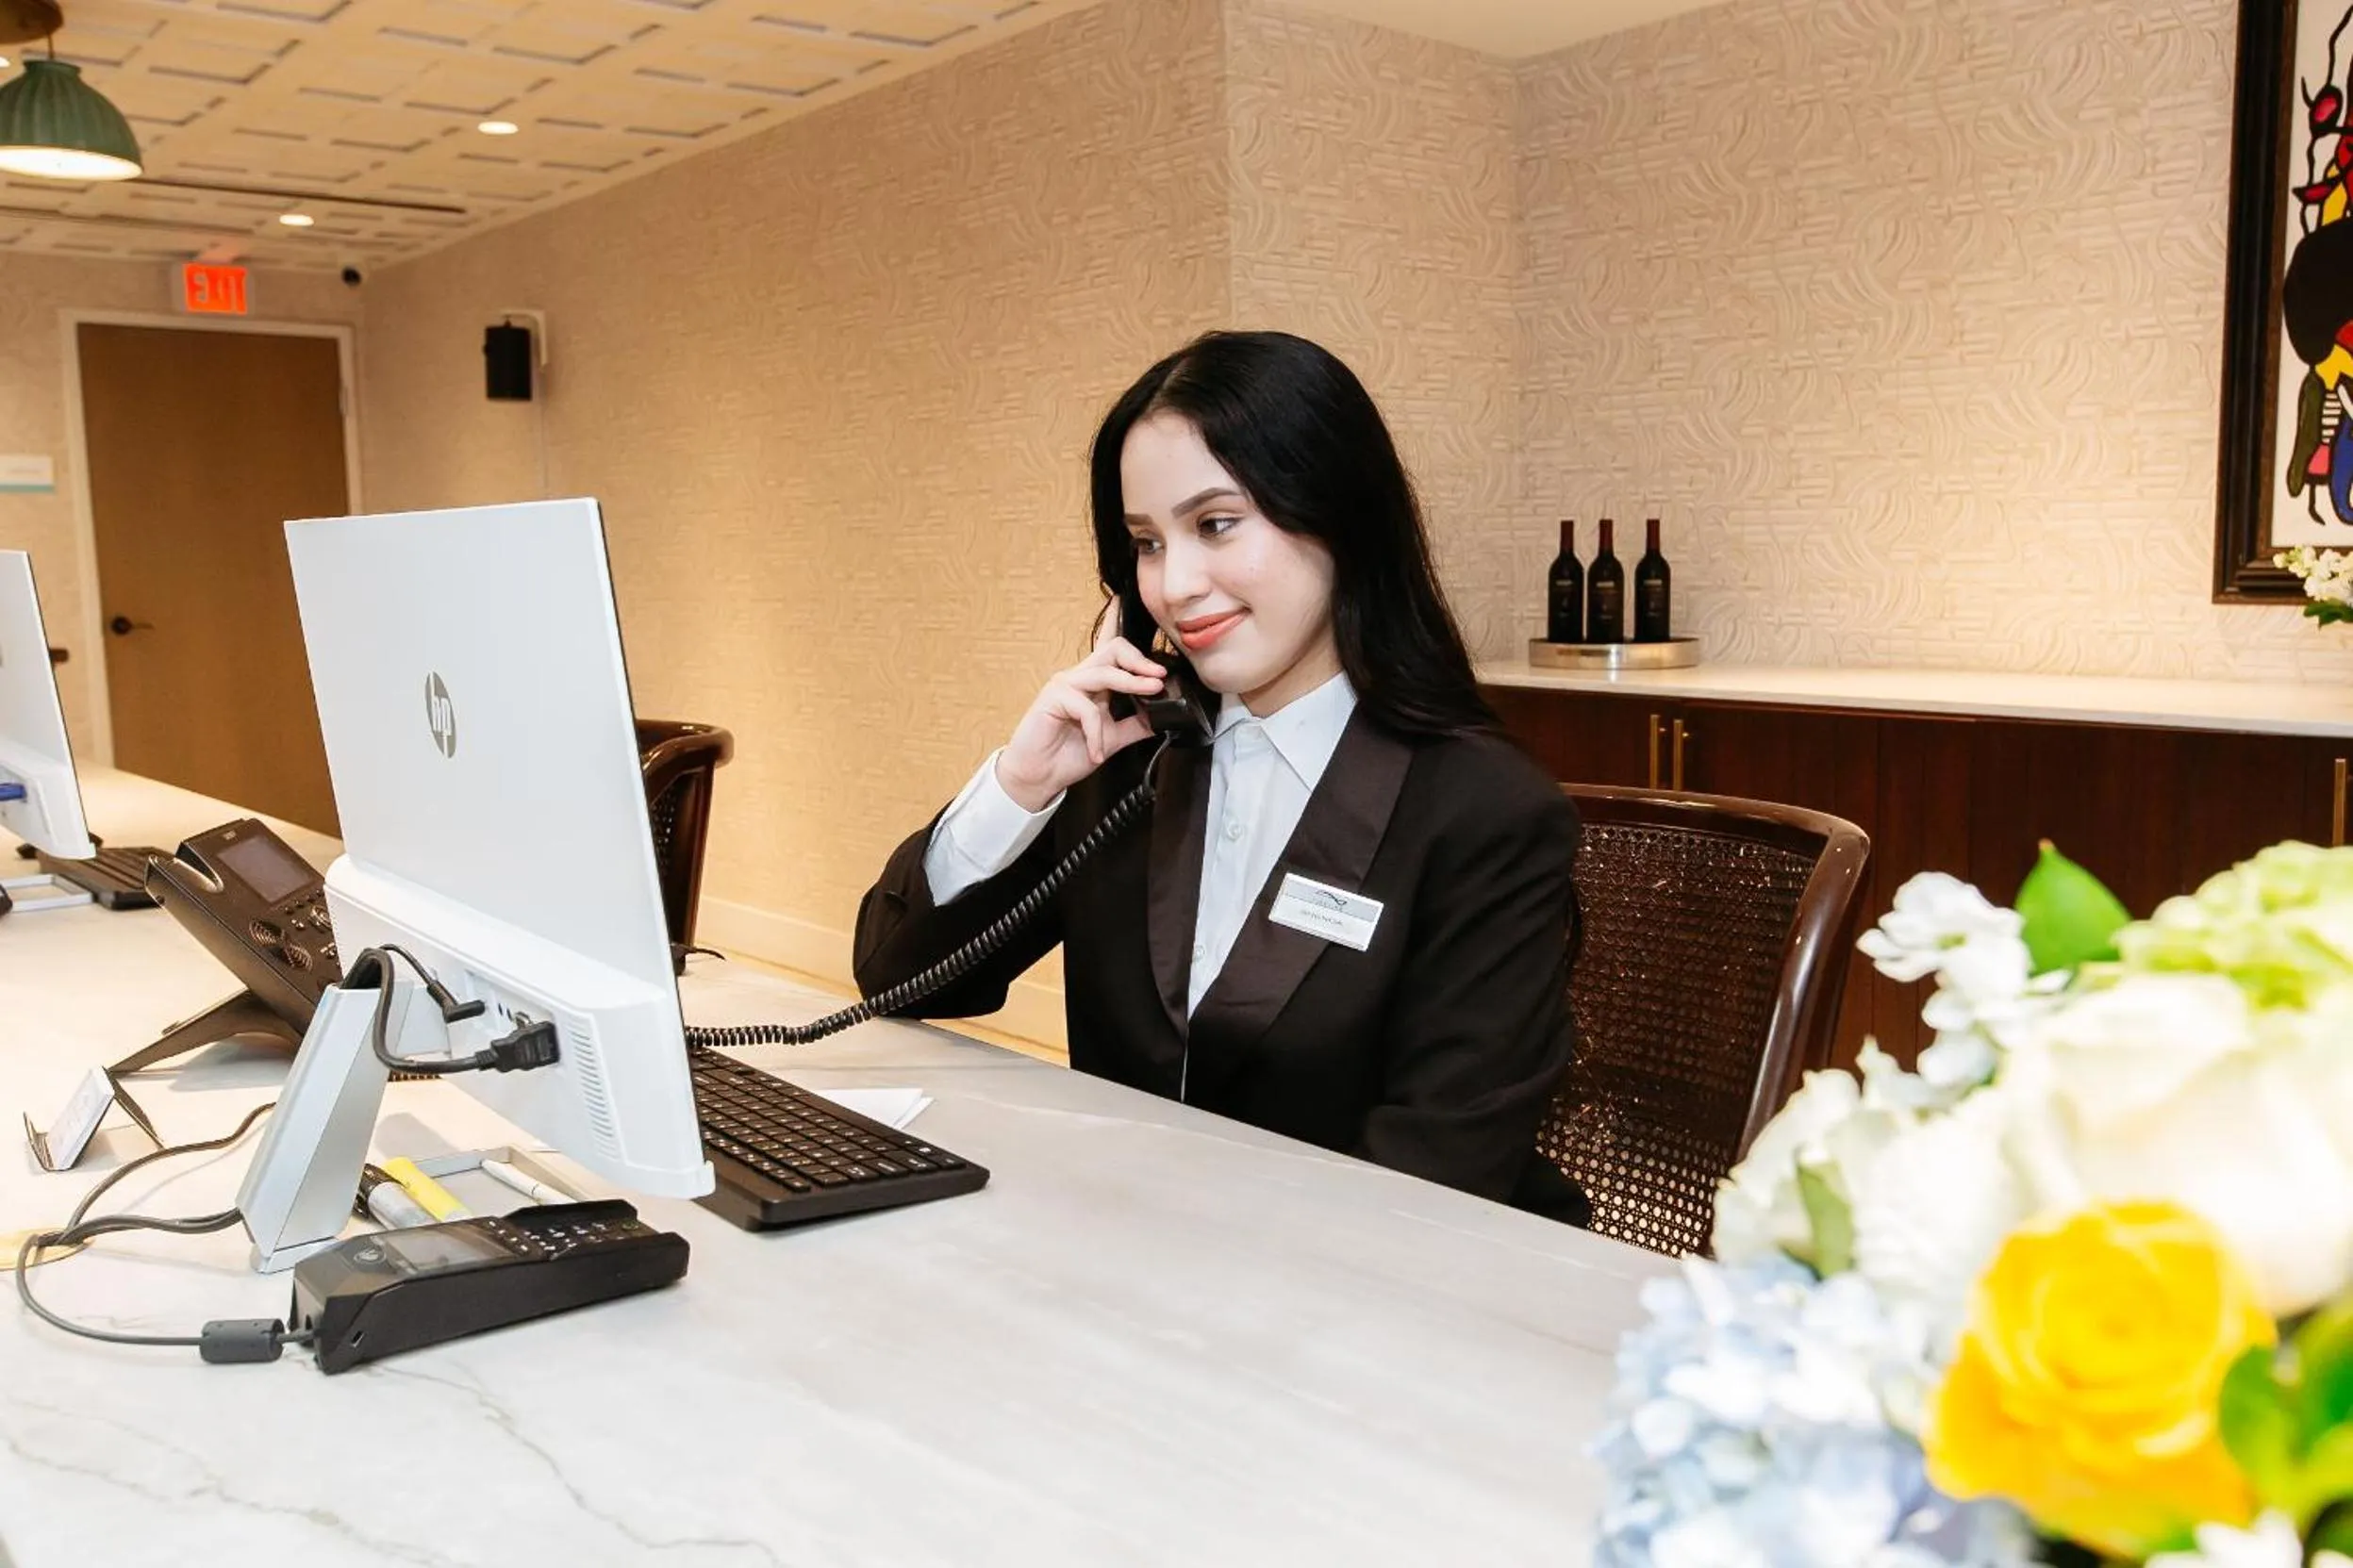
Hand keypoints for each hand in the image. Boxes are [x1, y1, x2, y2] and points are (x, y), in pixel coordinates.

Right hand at [995, 636, 1164, 811]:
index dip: (1135, 645)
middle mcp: (1080, 677)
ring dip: (1132, 683)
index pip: (1114, 652)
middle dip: (1140, 660)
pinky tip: (1097, 751)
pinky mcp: (1052, 698)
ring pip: (1104, 672)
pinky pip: (1085, 708)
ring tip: (1152, 694)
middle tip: (1159, 678)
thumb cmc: (1067, 755)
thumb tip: (1163, 716)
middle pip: (1113, 649)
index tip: (1161, 660)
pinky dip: (1096, 732)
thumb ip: (1135, 725)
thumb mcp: (1112, 739)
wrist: (1040, 777)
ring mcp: (1065, 685)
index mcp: (1095, 682)